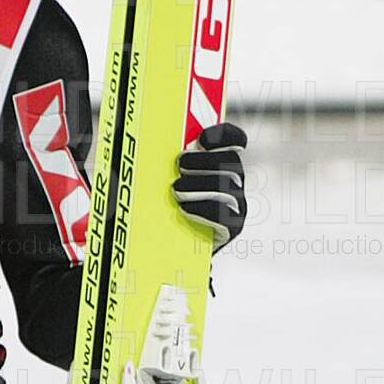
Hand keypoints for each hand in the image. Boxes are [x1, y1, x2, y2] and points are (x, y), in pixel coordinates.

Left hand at [173, 121, 246, 250]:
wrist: (171, 248)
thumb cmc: (164, 208)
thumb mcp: (162, 181)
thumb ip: (165, 162)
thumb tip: (147, 139)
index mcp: (220, 162)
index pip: (233, 140)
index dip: (223, 135)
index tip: (202, 138)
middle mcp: (234, 181)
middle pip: (230, 162)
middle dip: (204, 160)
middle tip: (180, 165)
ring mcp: (236, 205)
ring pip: (228, 187)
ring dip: (199, 185)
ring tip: (176, 190)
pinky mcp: (231, 228)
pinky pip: (224, 215)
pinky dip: (204, 209)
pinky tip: (184, 209)